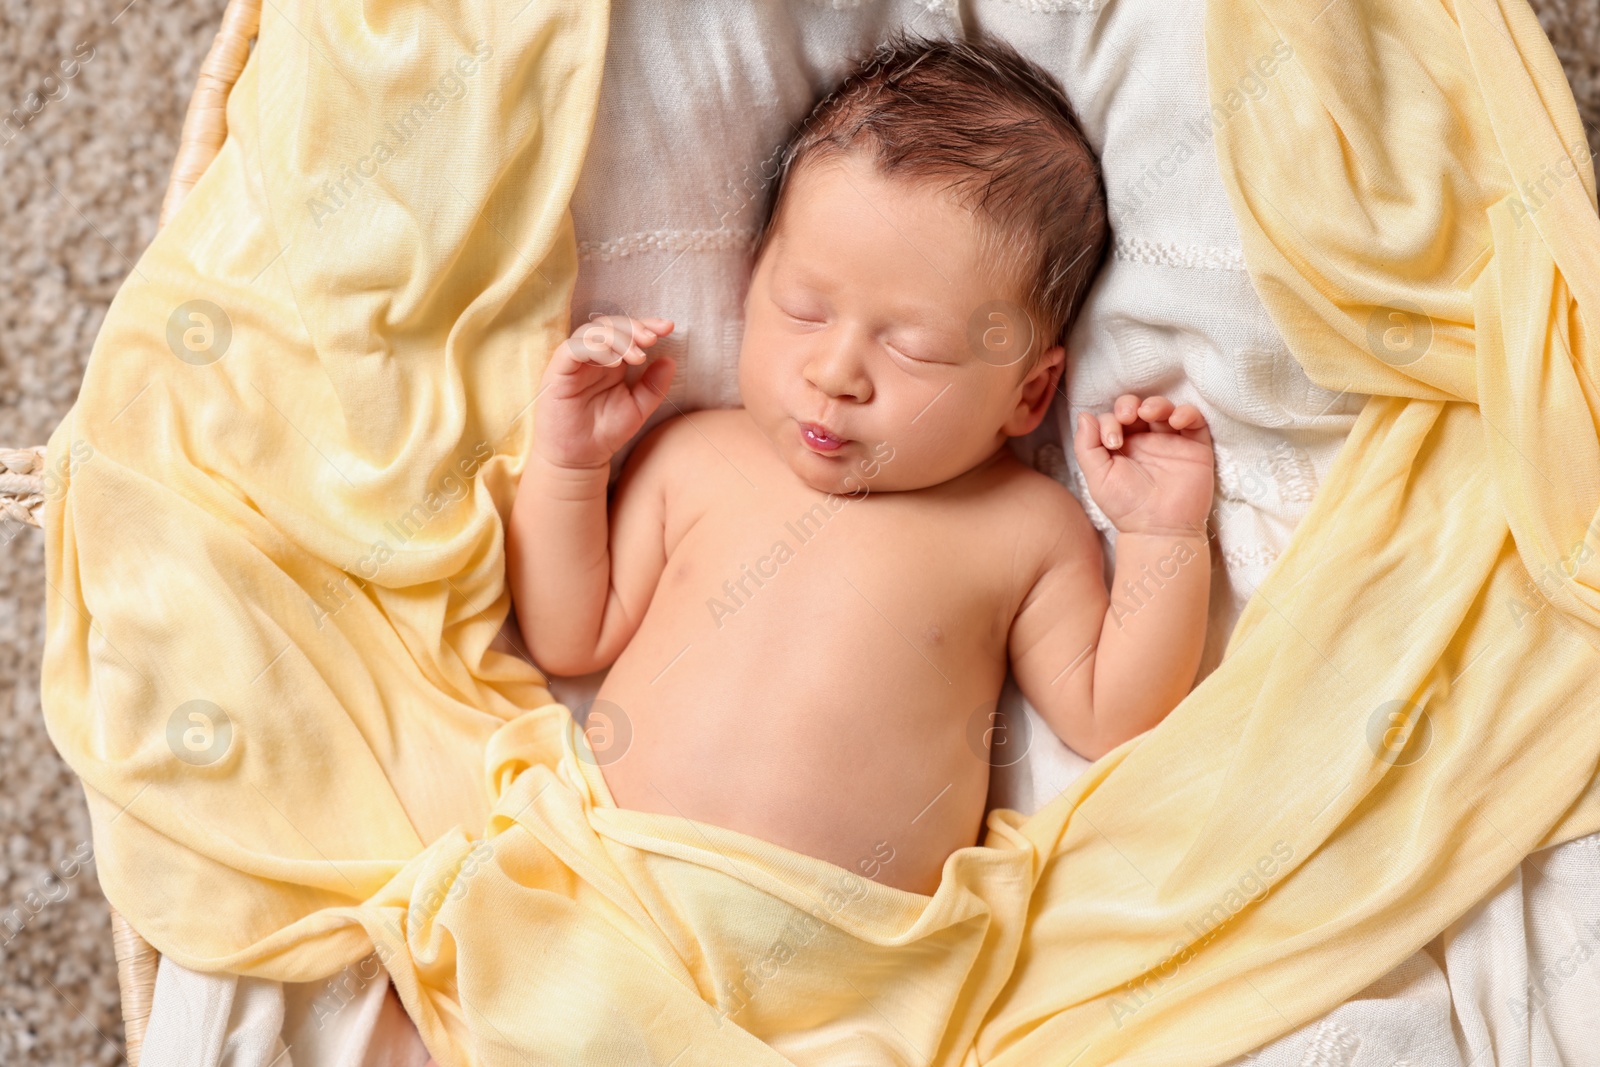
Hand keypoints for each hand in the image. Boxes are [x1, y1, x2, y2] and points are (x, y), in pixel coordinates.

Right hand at [533, 315, 676, 469]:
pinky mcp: (557, 372)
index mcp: (610, 361)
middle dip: (633, 328)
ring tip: (637, 357)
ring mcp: (573, 363)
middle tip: (651, 339)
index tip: (668, 327)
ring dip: (617, 338)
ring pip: (591, 332)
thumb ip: (654, 386)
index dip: (646, 324)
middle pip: (609, 325)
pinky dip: (594, 348)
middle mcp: (591, 358)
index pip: (626, 331)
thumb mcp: (638, 408)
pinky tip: (614, 362)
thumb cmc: (606, 432)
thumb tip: (670, 360)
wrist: (580, 459)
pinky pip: (572, 349)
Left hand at [1073, 394, 1213, 535]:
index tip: (1112, 442)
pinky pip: (1195, 421)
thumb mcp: (1098, 477)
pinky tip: (1176, 420)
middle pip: (1137, 407)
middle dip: (1129, 404)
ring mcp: (1171, 442)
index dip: (1110, 421)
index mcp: (1121, 446)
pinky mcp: (1195, 448)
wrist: (1159, 529)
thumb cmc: (1126, 507)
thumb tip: (1084, 416)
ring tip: (1149, 413)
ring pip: (1165, 409)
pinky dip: (1187, 413)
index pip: (1113, 418)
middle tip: (1128, 416)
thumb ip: (1087, 447)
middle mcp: (1145, 441)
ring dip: (1156, 404)